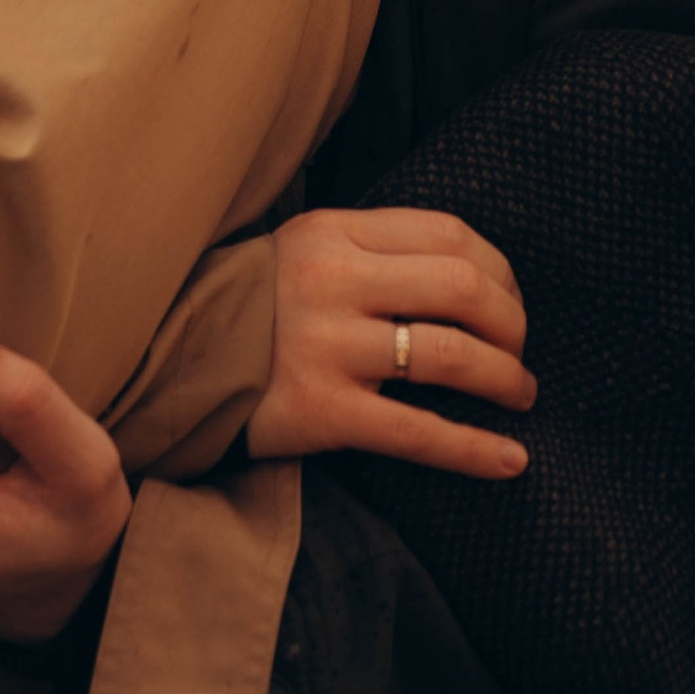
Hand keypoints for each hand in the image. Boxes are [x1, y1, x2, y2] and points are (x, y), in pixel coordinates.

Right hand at [246, 205, 533, 476]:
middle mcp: (333, 282)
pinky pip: (417, 432)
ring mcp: (327, 347)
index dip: (500, 272)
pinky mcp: (321, 411)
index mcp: (335, 232)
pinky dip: (474, 449)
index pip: (449, 234)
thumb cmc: (262, 306)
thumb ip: (378, 249)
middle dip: (512, 324)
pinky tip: (510, 461)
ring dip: (505, 378)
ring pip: (451, 356)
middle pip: (462, 288)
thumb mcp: (309, 249)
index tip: (510, 303)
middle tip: (519, 353)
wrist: (176, 362)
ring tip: (519, 394)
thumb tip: (476, 278)